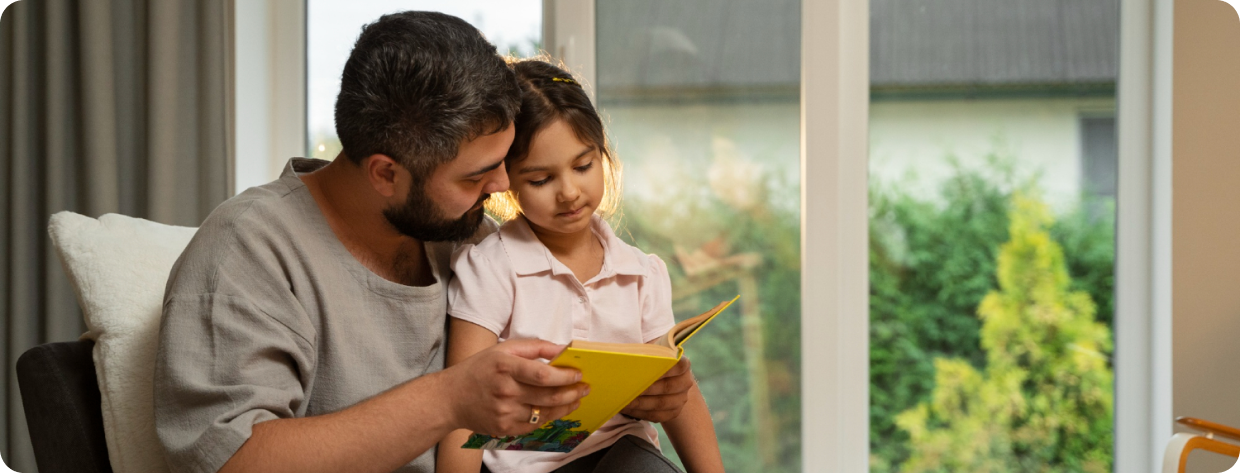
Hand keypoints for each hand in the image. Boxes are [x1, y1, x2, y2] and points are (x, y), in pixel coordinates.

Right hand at [444, 338, 588, 436]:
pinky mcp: (503, 428)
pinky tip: (557, 410)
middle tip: (584, 387)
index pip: (542, 375)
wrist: (449, 398)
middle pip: (548, 396)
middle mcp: (505, 391)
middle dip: (572, 392)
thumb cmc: (478, 369)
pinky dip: (549, 417)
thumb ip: (534, 347)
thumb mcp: (503, 349)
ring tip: (576, 399)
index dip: (564, 376)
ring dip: (566, 407)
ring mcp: (504, 412)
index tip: (578, 374)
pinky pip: (534, 425)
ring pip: (544, 413)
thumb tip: (563, 349)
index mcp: (504, 367)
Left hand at [620, 355, 692, 422]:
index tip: (643, 368)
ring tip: (623, 400)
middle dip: (644, 388)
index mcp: (683, 364)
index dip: (662, 367)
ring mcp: (681, 399)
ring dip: (639, 403)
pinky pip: (656, 415)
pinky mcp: (673, 412)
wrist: (662, 378)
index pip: (677, 365)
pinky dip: (639, 412)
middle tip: (626, 388)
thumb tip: (629, 358)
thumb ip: (646, 355)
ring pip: (660, 404)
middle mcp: (685, 382)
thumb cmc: (653, 362)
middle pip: (666, 387)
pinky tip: (626, 408)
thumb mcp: (652, 354)